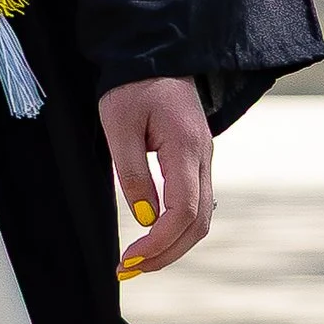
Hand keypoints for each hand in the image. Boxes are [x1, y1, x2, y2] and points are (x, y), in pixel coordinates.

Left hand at [98, 75, 213, 277]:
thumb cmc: (132, 86)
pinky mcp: (196, 161)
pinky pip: (196, 203)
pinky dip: (178, 228)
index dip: (159, 243)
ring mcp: (204, 159)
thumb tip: (145, 218)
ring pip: (201, 217)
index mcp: (186, 148)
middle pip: (198, 222)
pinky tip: (154, 237)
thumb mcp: (119, 128)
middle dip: (166, 254)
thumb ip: (132, 174)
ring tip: (138, 261)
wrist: (153, 54)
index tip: (129, 259)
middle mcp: (204, 157)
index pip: (184, 212)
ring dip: (173, 245)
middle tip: (129, 269)